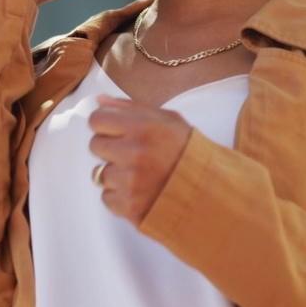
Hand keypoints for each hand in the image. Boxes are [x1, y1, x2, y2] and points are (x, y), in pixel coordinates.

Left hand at [88, 95, 192, 224]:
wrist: (211, 192)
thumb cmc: (188, 152)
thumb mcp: (168, 120)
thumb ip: (130, 107)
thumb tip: (99, 100)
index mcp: (143, 127)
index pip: (97, 119)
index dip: (106, 125)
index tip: (118, 131)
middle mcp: (134, 152)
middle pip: (95, 145)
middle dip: (110, 148)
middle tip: (133, 154)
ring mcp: (130, 181)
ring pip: (99, 173)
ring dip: (116, 174)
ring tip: (141, 175)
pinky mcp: (129, 206)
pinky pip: (106, 197)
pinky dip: (120, 196)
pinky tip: (140, 191)